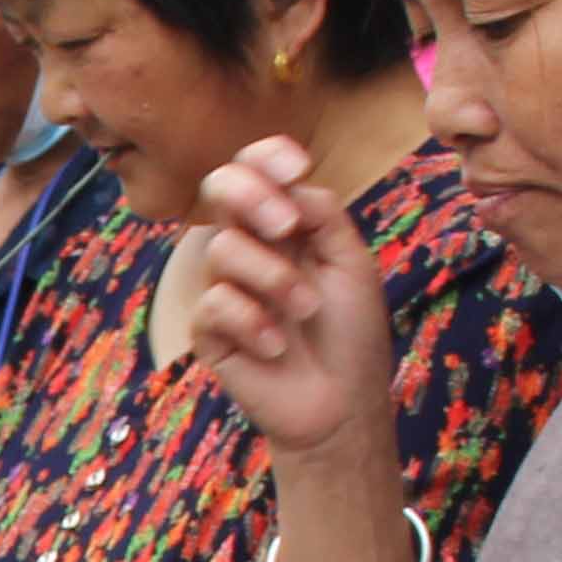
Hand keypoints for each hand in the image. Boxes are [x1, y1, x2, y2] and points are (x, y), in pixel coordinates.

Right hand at [181, 137, 396, 464]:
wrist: (342, 403)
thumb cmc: (351, 334)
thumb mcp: (353, 263)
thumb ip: (324, 216)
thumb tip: (292, 187)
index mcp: (283, 225)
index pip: (256, 170)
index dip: (266, 157)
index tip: (296, 167)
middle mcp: (249, 247)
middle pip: (220, 188)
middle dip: (252, 196)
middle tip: (287, 228)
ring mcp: (225, 287)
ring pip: (223, 250)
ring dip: (274, 279)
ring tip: (305, 311)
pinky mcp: (208, 331)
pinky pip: (214, 304)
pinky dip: (253, 323)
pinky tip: (276, 348)